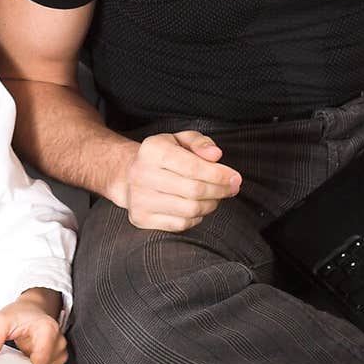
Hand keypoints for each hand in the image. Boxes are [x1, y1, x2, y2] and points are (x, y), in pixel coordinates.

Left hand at [0, 291, 67, 363]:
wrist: (32, 309)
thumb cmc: (21, 313)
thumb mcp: (2, 320)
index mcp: (48, 330)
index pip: (39, 362)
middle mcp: (58, 341)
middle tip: (12, 358)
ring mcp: (60, 351)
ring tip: (21, 354)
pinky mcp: (58, 359)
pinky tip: (28, 357)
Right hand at [119, 130, 241, 231]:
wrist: (128, 174)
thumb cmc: (162, 155)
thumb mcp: (179, 139)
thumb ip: (200, 142)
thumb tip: (216, 155)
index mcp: (153, 150)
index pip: (193, 166)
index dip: (219, 175)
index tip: (235, 178)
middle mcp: (142, 174)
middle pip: (194, 190)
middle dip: (220, 190)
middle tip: (232, 188)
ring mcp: (139, 199)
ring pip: (190, 209)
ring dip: (211, 204)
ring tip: (215, 196)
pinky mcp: (141, 218)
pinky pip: (180, 224)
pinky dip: (196, 217)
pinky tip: (198, 207)